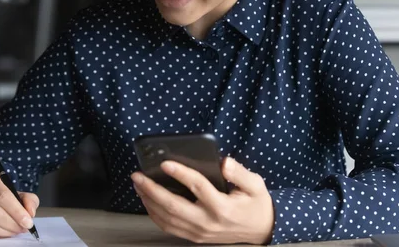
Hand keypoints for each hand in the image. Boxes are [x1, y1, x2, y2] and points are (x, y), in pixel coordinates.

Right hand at [0, 170, 38, 238]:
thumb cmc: (3, 195)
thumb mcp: (18, 192)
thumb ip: (29, 200)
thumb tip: (30, 213)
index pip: (2, 195)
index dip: (16, 211)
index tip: (28, 222)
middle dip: (12, 223)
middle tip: (23, 228)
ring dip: (4, 231)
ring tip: (15, 231)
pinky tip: (4, 233)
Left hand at [131, 157, 273, 244]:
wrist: (261, 231)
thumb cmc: (256, 204)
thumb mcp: (256, 185)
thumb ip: (240, 173)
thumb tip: (224, 162)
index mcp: (223, 207)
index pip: (198, 187)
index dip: (180, 173)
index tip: (165, 163)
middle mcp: (208, 221)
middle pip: (173, 206)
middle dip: (152, 189)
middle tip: (138, 175)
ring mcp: (199, 231)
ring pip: (167, 218)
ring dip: (149, 201)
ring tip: (138, 185)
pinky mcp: (194, 236)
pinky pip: (169, 227)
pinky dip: (154, 214)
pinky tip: (147, 201)